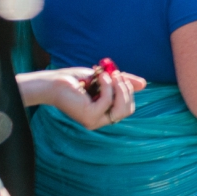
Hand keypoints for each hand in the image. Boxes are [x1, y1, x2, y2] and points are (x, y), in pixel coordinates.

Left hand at [19, 64, 145, 128]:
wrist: (52, 82)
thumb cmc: (73, 81)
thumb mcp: (103, 79)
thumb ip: (121, 82)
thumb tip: (144, 83)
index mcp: (103, 113)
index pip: (127, 108)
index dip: (128, 92)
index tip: (120, 75)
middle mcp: (100, 120)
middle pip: (128, 110)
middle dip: (126, 90)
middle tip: (117, 74)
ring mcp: (95, 121)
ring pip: (121, 109)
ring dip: (120, 90)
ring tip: (111, 75)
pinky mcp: (90, 117)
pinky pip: (108, 102)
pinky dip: (107, 87)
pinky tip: (100, 77)